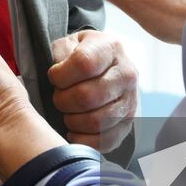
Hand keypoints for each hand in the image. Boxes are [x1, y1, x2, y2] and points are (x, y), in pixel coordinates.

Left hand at [48, 30, 137, 151]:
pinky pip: (103, 141)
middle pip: (86, 96)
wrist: (107, 66)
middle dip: (62, 101)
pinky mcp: (128, 124)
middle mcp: (126, 74)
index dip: (60, 75)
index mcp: (110, 48)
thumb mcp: (69, 44)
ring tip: (68, 112)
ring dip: (72, 121)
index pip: (83, 63)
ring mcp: (131, 101)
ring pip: (95, 122)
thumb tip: (55, 74)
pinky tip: (75, 129)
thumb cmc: (81, 55)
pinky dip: (83, 140)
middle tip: (58, 98)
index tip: (54, 77)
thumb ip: (59, 54)